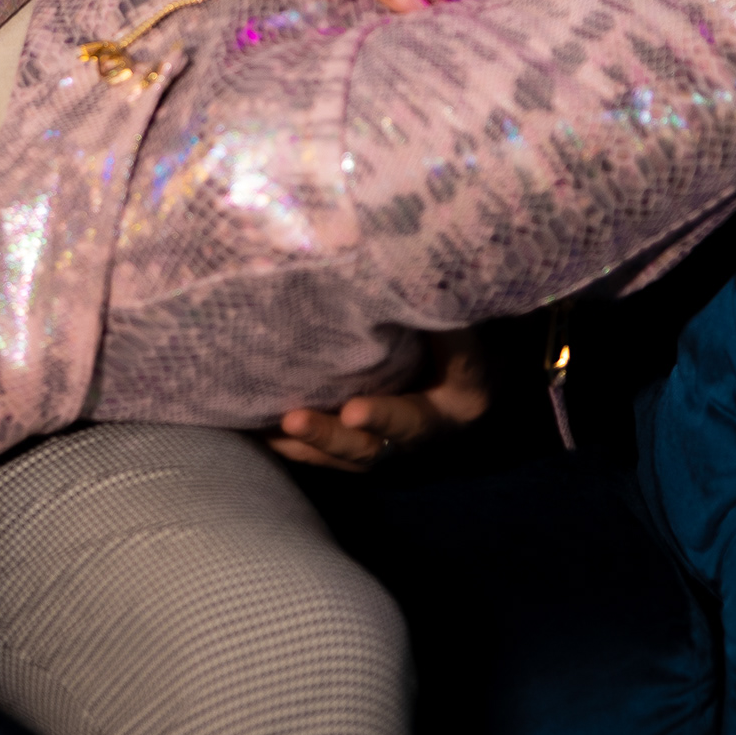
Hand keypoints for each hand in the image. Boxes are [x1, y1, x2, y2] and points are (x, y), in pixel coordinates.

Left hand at [270, 331, 488, 473]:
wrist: (477, 373)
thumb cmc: (473, 341)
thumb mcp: (473, 332)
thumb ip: (447, 317)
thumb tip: (416, 279)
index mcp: (453, 411)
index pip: (420, 417)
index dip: (386, 418)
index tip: (354, 412)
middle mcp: (419, 439)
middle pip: (373, 450)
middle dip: (331, 436)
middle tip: (293, 420)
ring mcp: (390, 444)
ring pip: (344, 455)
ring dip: (305, 444)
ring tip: (265, 430)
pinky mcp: (363, 440)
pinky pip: (329, 452)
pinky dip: (295, 444)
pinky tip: (258, 429)